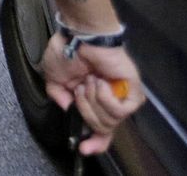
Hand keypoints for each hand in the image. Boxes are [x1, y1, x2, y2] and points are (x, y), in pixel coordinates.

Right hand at [40, 32, 142, 154]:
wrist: (80, 37)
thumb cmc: (66, 51)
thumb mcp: (53, 78)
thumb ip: (58, 96)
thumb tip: (69, 109)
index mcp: (92, 101)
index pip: (99, 131)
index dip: (93, 143)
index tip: (82, 148)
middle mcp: (109, 102)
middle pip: (101, 128)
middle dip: (86, 111)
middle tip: (80, 89)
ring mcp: (122, 97)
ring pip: (110, 121)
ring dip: (93, 101)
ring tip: (90, 81)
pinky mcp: (133, 92)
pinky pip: (120, 111)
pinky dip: (105, 98)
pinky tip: (100, 82)